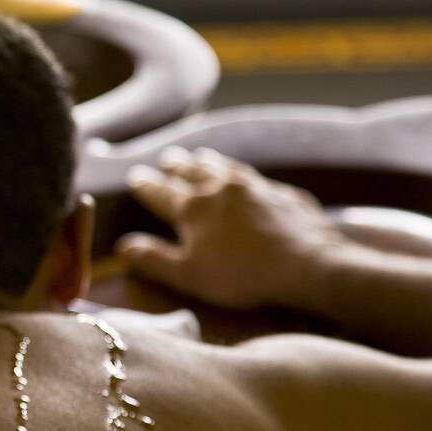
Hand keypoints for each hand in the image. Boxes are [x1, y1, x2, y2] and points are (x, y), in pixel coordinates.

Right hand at [117, 147, 344, 308]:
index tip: (135, 177)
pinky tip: (242, 175)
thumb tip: (125, 246)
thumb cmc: (241, 275)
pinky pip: (253, 176)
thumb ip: (155, 259)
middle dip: (176, 166)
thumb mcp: (188, 275)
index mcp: (194, 209)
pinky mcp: (282, 193)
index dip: (146, 186)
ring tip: (199, 155)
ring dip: (207, 161)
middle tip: (166, 159)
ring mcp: (254, 187)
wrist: (307, 263)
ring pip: (223, 167)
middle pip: (193, 172)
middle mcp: (221, 189)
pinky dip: (239, 171)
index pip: (162, 193)